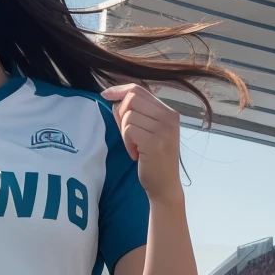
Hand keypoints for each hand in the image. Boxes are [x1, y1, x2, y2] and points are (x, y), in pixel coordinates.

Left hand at [102, 83, 182, 205]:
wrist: (165, 185)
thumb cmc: (154, 159)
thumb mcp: (150, 131)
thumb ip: (138, 114)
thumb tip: (114, 98)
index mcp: (169, 112)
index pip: (139, 89)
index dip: (119, 90)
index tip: (105, 95)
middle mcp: (169, 117)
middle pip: (131, 99)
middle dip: (120, 115)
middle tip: (127, 134)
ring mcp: (164, 129)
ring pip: (128, 115)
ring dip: (125, 133)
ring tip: (135, 146)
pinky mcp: (154, 142)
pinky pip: (128, 130)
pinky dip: (127, 142)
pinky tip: (135, 154)